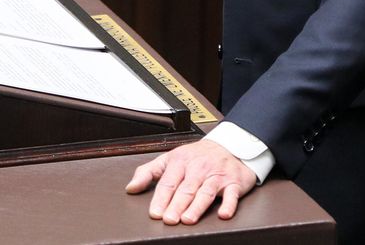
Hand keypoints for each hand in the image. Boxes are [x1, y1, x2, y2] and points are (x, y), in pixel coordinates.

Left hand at [125, 139, 256, 224]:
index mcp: (180, 161)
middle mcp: (198, 168)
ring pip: (206, 192)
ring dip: (197, 206)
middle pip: (186, 189)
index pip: (168, 182)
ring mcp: (216, 175)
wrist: (230, 145)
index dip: (161, 198)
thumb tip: (131, 188)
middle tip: (169, 219)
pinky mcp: (234, 182)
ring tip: (188, 219)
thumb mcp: (169, 158)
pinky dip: (229, 204)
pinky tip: (223, 214)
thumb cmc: (197, 156)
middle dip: (176, 205)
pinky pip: (232, 194)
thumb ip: (148, 172)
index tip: (155, 212)